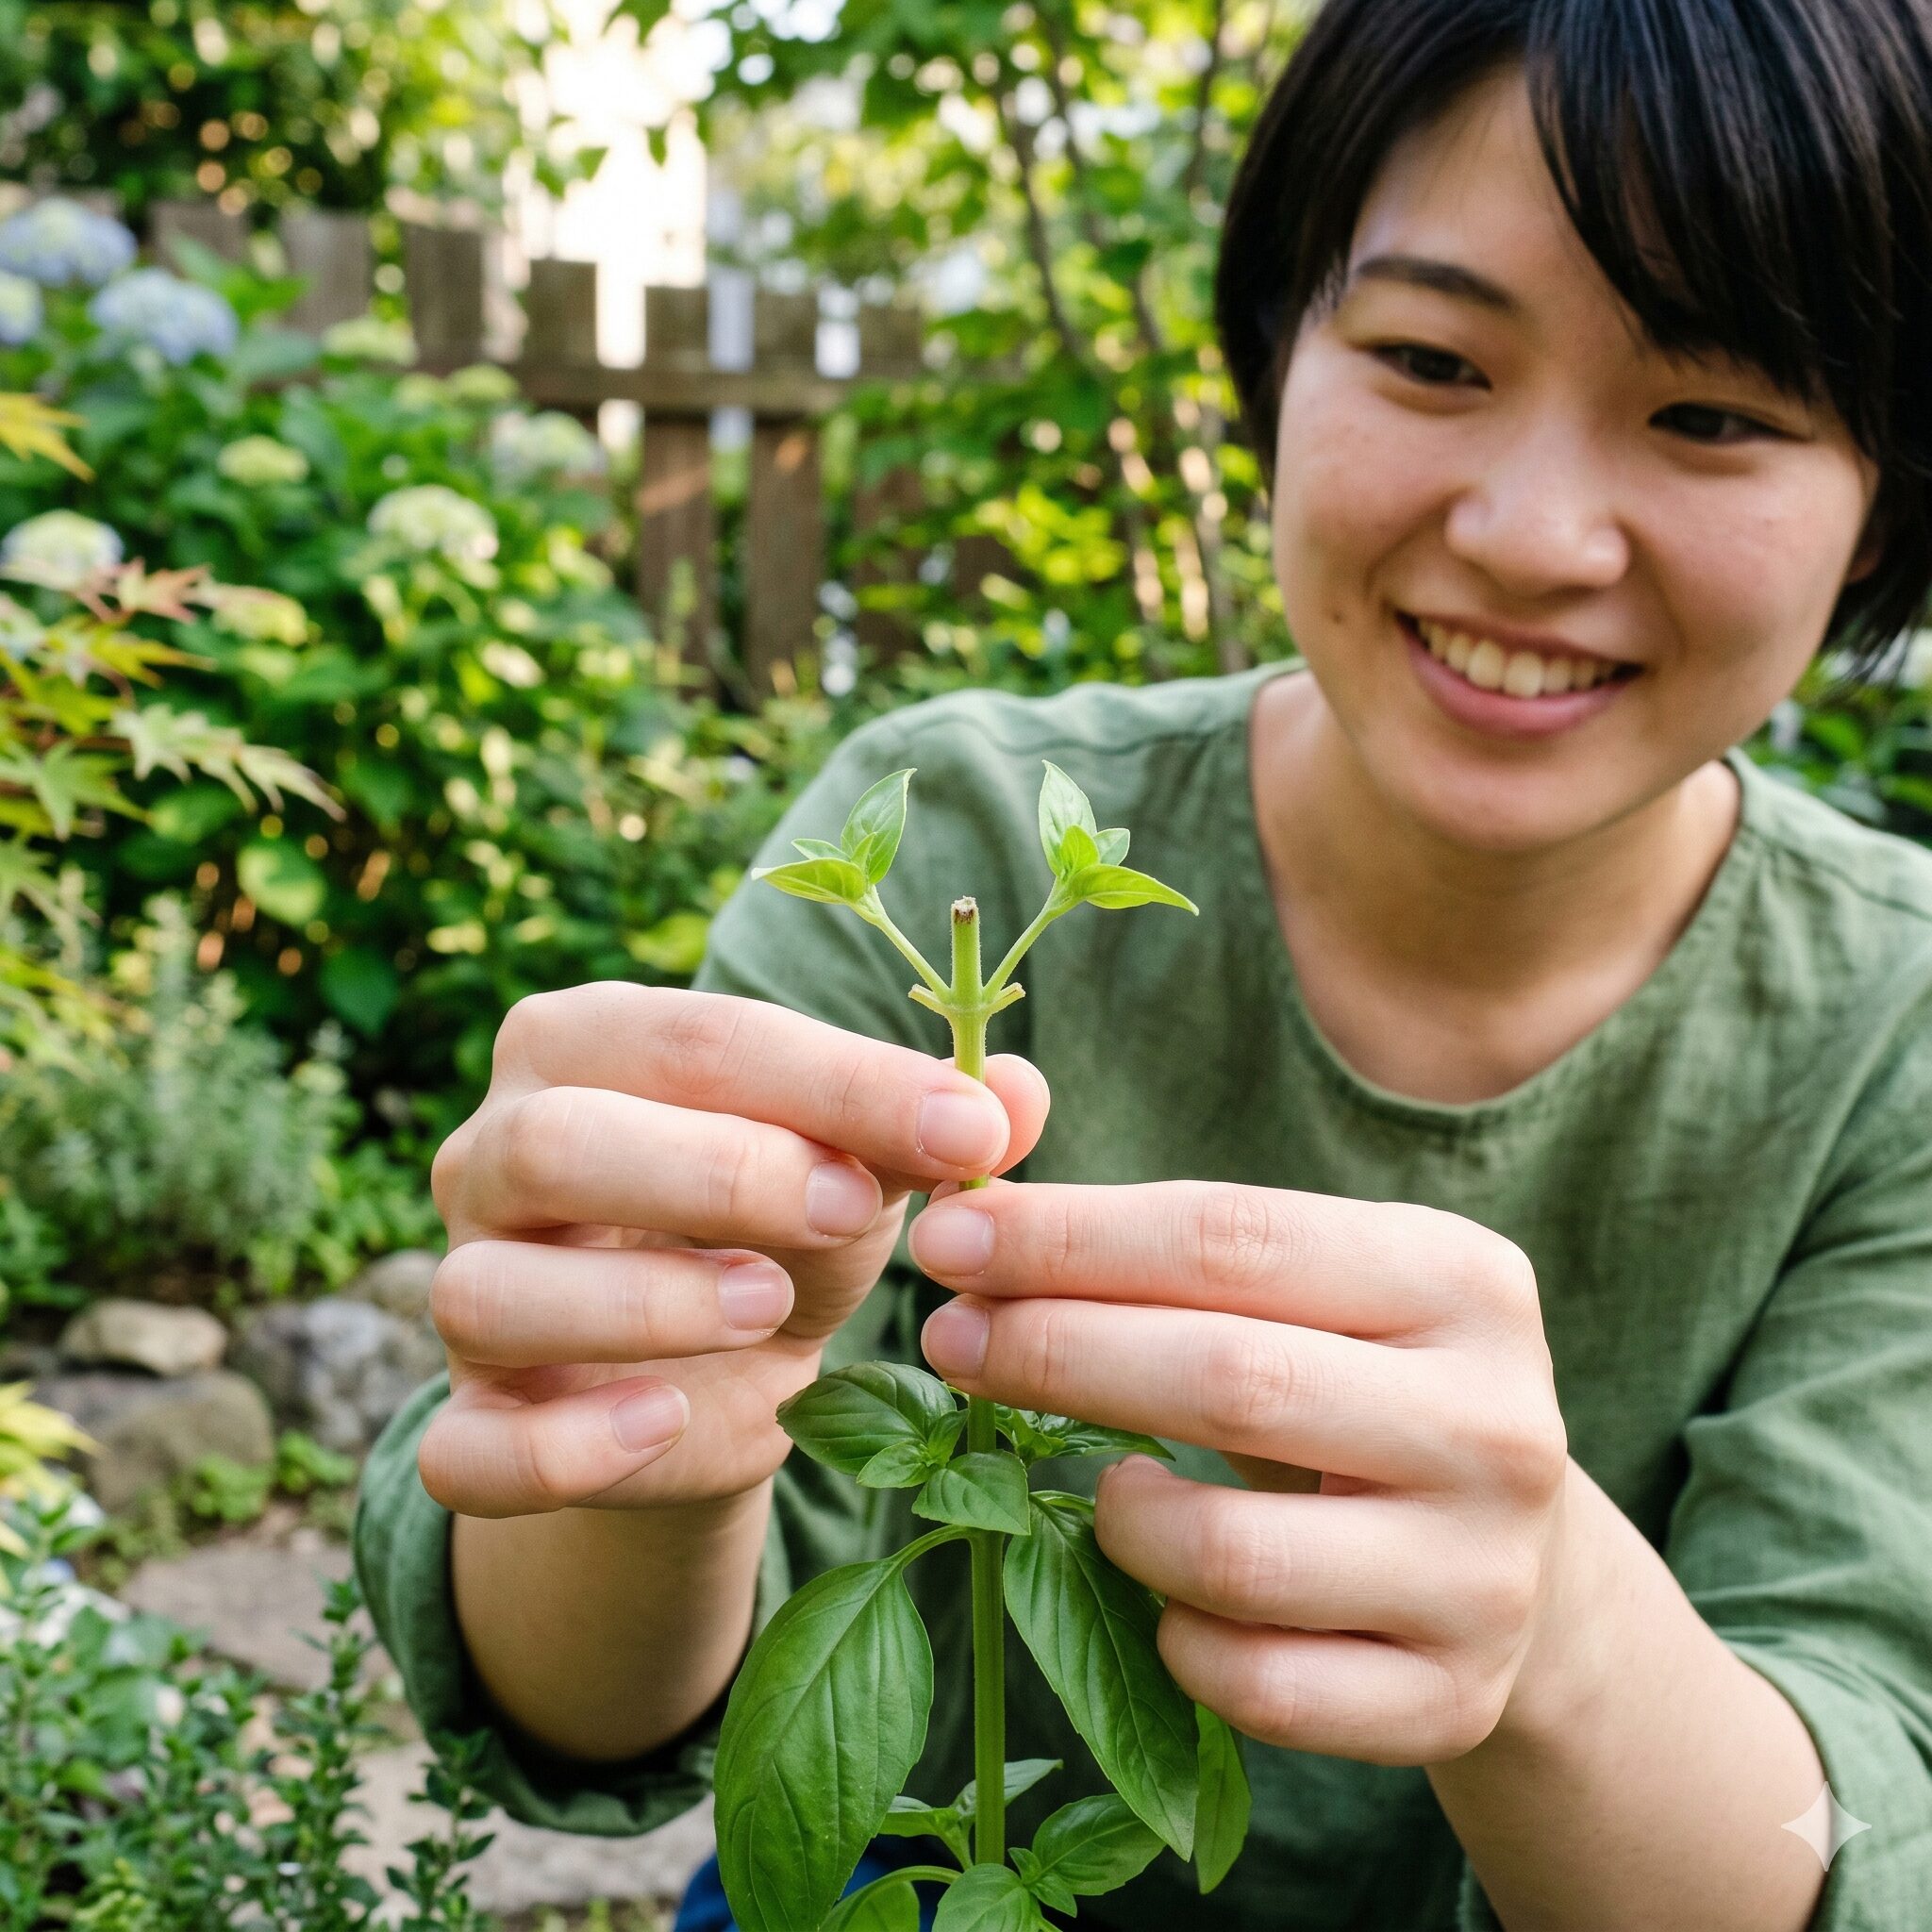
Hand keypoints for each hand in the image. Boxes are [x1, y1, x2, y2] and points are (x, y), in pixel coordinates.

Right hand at [418, 984, 1049, 1516]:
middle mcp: (494, 1151)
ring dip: (642, 1302)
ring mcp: (461, 1288)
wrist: (717, 1373)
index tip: (965, 1128)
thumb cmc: (783, 1224)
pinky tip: (669, 1423)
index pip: (699, 1040)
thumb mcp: (860, 1164)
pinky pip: (467, 1451)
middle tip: (853, 1213)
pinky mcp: (468, 1420)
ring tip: (768, 1307)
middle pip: (559, 1140)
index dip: (837, 1082)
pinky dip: (566, 1449)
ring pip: (489, 1290)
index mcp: (588, 1045)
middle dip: (717, 1174)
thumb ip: (928, 1125)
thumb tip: (1016, 1093)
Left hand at [909, 1178, 1570, 1764]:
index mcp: (1462, 1278)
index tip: (949, 1235)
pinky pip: (1258, 1689)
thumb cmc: (1355, 1383)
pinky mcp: (1452, 1700)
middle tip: (948, 1340)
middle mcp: (1495, 1424)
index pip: (1231, 1237)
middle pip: (1230, 1379)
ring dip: (1120, 1520)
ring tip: (1097, 1488)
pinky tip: (1162, 1596)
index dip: (1070, 1236)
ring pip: (1234, 1555)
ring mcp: (1484, 1575)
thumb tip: (970, 1218)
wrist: (1513, 1555)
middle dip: (1056, 1352)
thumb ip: (1166, 1250)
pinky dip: (1175, 1642)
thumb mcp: (1309, 1291)